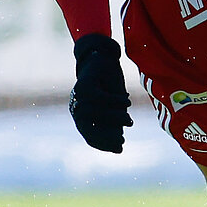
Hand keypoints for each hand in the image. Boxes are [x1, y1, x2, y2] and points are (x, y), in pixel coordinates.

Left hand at [69, 34, 133, 153]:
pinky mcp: (85, 83)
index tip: (119, 147)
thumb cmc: (108, 85)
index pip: (88, 134)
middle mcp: (77, 106)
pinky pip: (99, 97)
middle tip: (124, 137)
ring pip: (94, 112)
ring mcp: (79, 94)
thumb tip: (118, 149)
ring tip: (129, 119)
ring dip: (113, 118)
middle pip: (88, 125)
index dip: (102, 143)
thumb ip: (113, 125)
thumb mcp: (112, 107)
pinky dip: (114, 101)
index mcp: (81, 115)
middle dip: (106, 134)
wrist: (104, 58)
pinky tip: (126, 100)